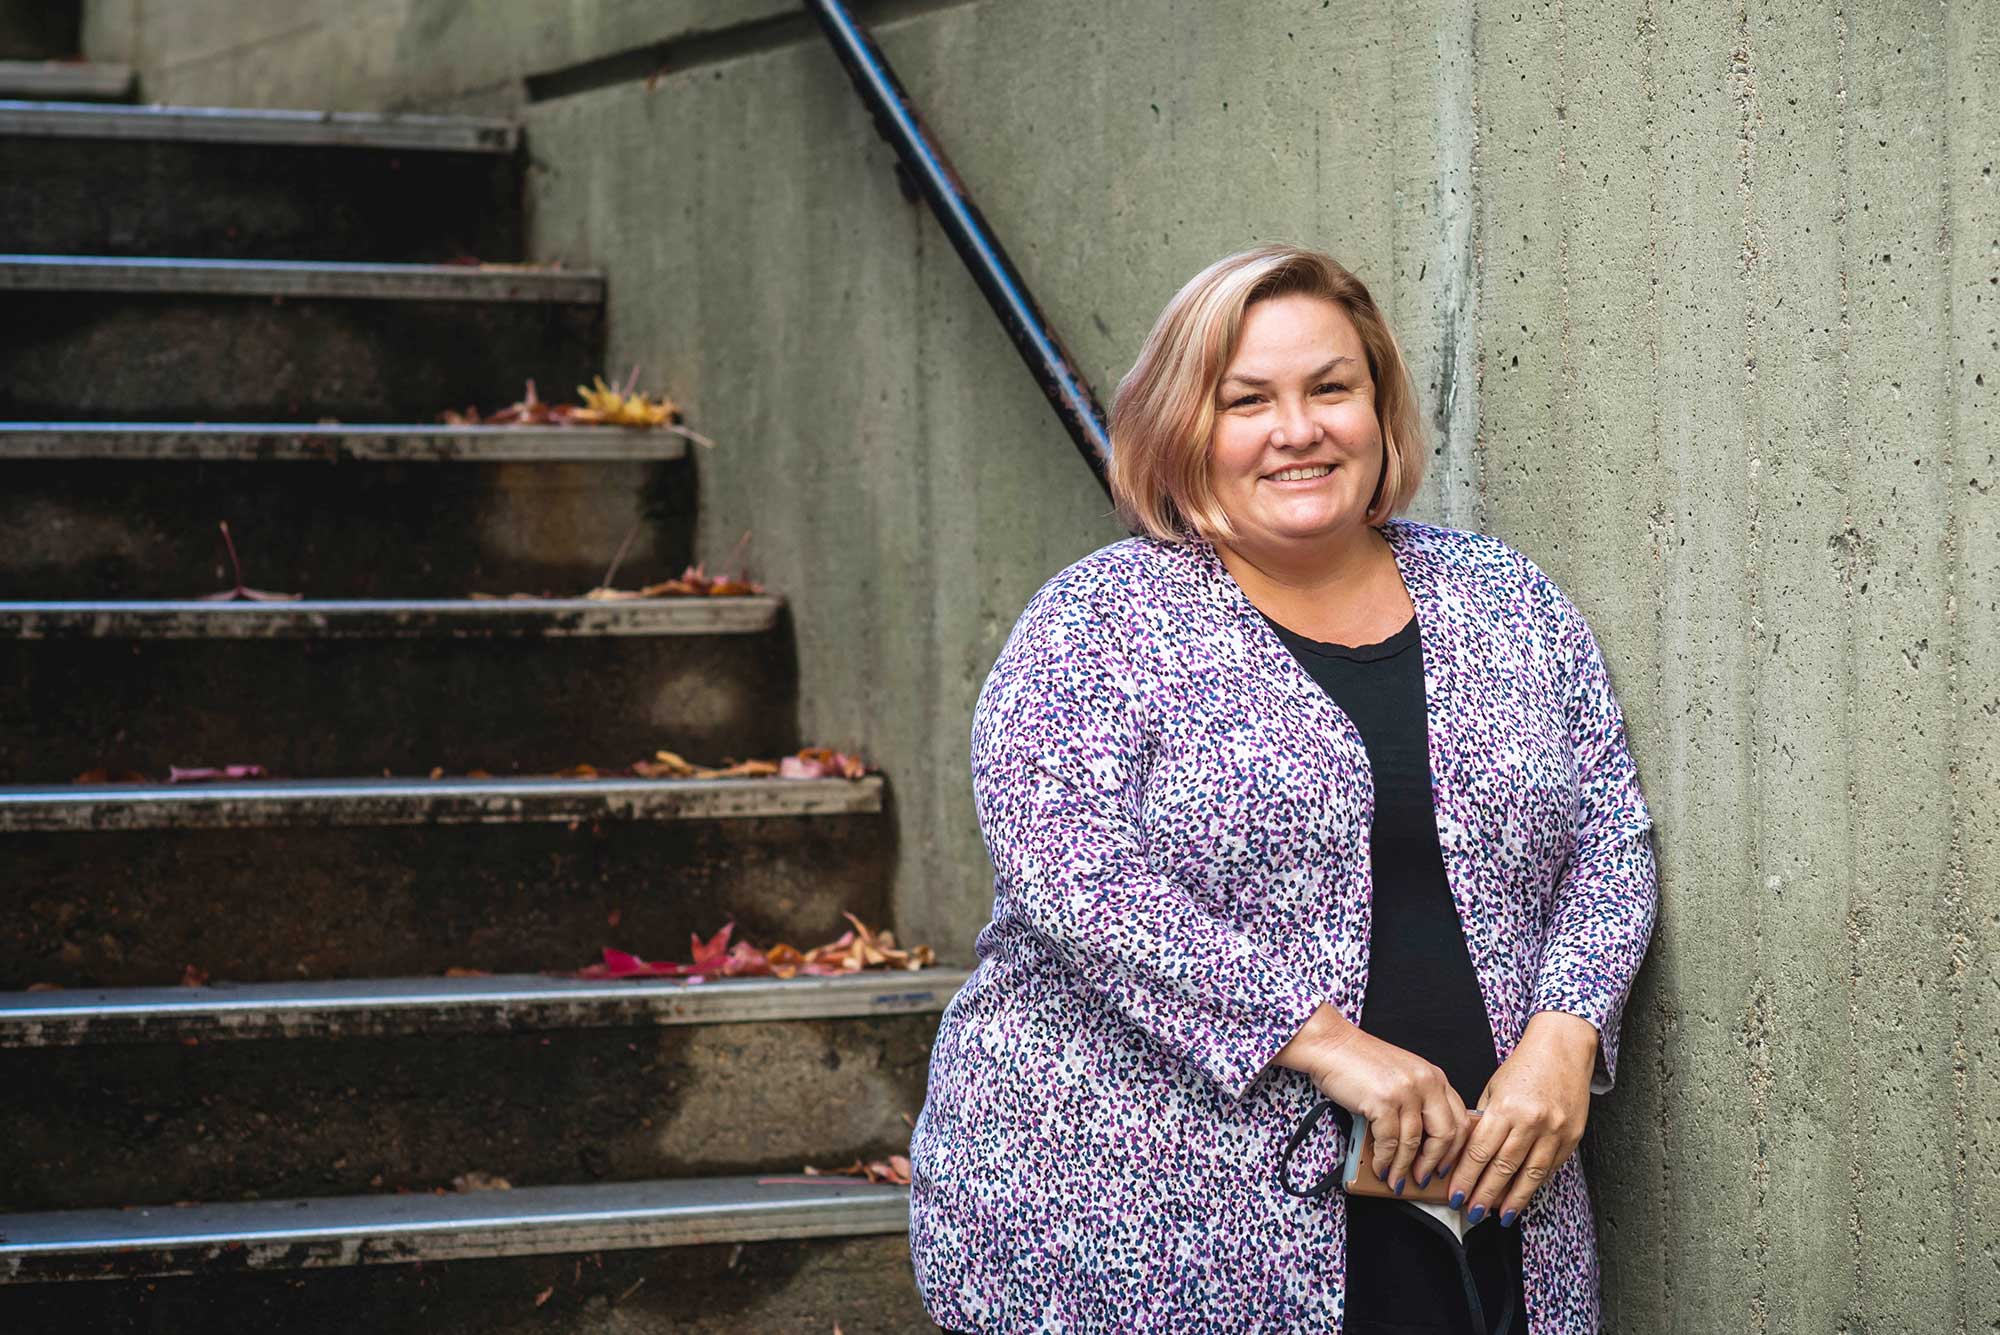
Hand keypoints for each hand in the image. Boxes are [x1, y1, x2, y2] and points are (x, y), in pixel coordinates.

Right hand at [1276, 1004, 1470, 1194]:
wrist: (1330, 1044)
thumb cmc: (1360, 1061)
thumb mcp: (1403, 1077)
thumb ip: (1418, 1103)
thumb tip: (1422, 1145)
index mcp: (1435, 1077)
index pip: (1461, 1120)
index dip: (1455, 1150)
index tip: (1446, 1166)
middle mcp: (1426, 1082)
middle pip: (1445, 1135)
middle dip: (1434, 1164)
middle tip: (1423, 1178)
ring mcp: (1405, 1092)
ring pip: (1414, 1143)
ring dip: (1403, 1168)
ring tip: (1395, 1180)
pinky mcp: (1382, 1102)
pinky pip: (1389, 1142)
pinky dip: (1384, 1160)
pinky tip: (1380, 1167)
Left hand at [1446, 1010, 1598, 1225]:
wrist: (1563, 1048)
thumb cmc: (1524, 1066)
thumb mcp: (1494, 1088)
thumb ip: (1484, 1120)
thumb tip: (1470, 1154)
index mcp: (1506, 1108)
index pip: (1479, 1152)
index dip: (1466, 1177)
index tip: (1455, 1195)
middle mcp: (1531, 1122)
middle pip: (1503, 1168)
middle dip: (1485, 1195)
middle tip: (1471, 1212)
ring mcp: (1555, 1132)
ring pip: (1530, 1175)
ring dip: (1513, 1200)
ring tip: (1499, 1216)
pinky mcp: (1571, 1137)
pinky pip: (1550, 1168)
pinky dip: (1534, 1185)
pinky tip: (1522, 1196)